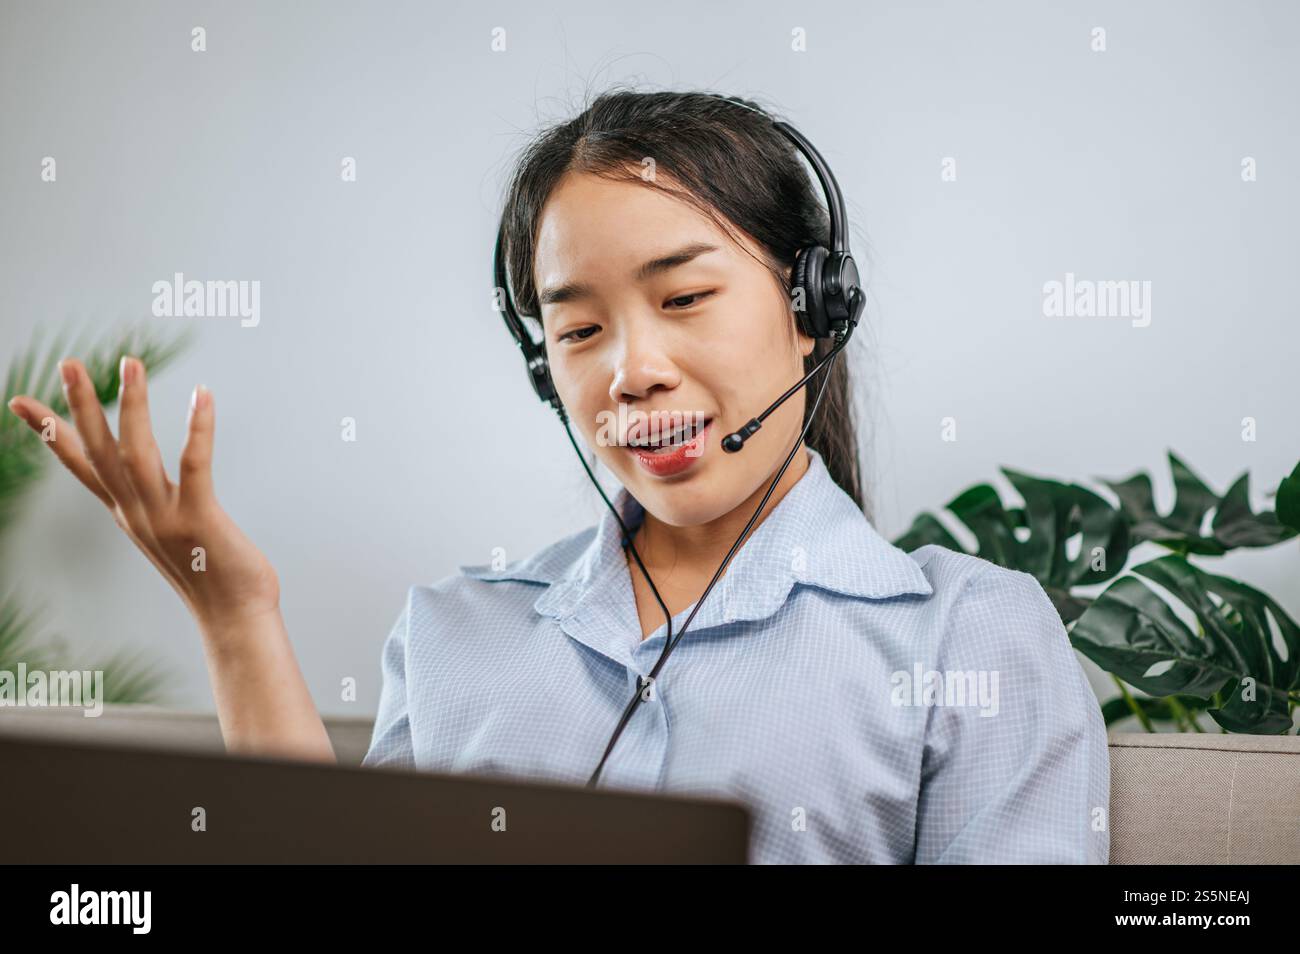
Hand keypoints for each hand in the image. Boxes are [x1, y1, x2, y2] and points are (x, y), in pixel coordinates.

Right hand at [6, 356, 280, 630]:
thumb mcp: (174, 534)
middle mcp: (137, 513)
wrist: (235, 619)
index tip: (19, 400)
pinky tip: (202, 394)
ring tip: (130, 362)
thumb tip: (164, 487)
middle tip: (69, 363)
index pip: (82, 467)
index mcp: (129, 514)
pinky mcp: (199, 519)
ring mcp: (164, 517)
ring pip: (136, 453)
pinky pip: (194, 465)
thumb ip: (161, 507)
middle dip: (81, 406)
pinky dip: (197, 428)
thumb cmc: (213, 575)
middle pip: (99, 452)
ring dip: (131, 406)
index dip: (51, 434)